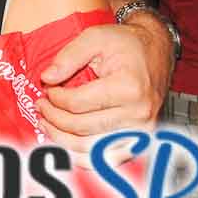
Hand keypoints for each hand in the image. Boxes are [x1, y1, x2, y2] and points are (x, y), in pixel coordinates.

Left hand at [35, 19, 166, 162]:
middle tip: (40, 105)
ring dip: (62, 139)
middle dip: (53, 117)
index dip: (55, 98)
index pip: (77, 104)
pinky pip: (108, 160)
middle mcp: (139, 114)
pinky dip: (83, 157)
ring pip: (91, 148)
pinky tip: (64, 144)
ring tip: (46, 123)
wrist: (156, 50)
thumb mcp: (94, 37)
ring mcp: (143, 131)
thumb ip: (68, 57)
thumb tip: (46, 78)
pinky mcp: (142, 141)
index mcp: (128, 88)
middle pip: (82, 127)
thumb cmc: (126, 43)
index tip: (47, 88)